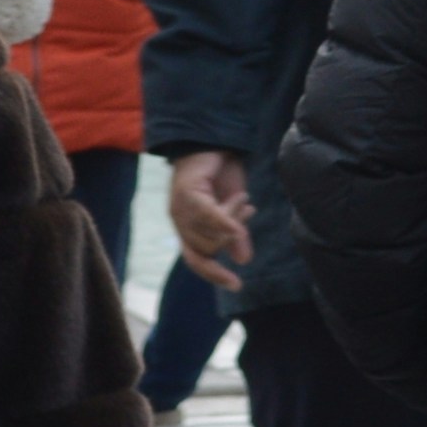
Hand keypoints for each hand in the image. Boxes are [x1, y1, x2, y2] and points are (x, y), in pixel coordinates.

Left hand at [165, 151, 254, 287]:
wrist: (214, 141)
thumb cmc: (220, 174)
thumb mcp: (233, 209)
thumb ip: (235, 234)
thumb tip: (243, 260)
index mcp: (187, 229)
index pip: (197, 261)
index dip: (215, 275)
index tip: (237, 285)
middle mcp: (179, 221)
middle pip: (209, 248)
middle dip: (233, 234)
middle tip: (246, 209)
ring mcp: (179, 208)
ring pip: (212, 232)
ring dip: (234, 218)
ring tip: (241, 197)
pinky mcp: (187, 193)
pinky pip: (209, 216)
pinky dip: (226, 220)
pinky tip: (241, 218)